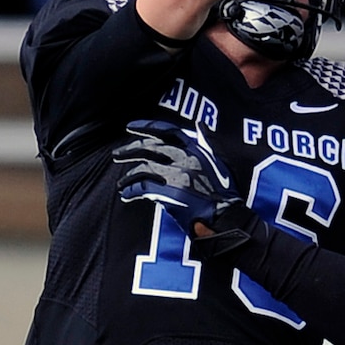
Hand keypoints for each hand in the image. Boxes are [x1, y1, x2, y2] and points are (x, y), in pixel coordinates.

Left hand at [114, 122, 247, 245]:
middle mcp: (185, 158)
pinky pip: (143, 188)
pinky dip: (132, 191)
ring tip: (122, 183)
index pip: (167, 131)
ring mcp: (177, 175)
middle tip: (117, 155)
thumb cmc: (225, 195)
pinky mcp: (170, 193)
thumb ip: (208, 142)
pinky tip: (127, 195)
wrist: (227, 219)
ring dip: (129, 176)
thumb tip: (200, 124)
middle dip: (130, 150)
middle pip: (149, 148)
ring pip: (143, 168)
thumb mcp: (220, 162)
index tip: (130, 127)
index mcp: (196, 149)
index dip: (146, 126)